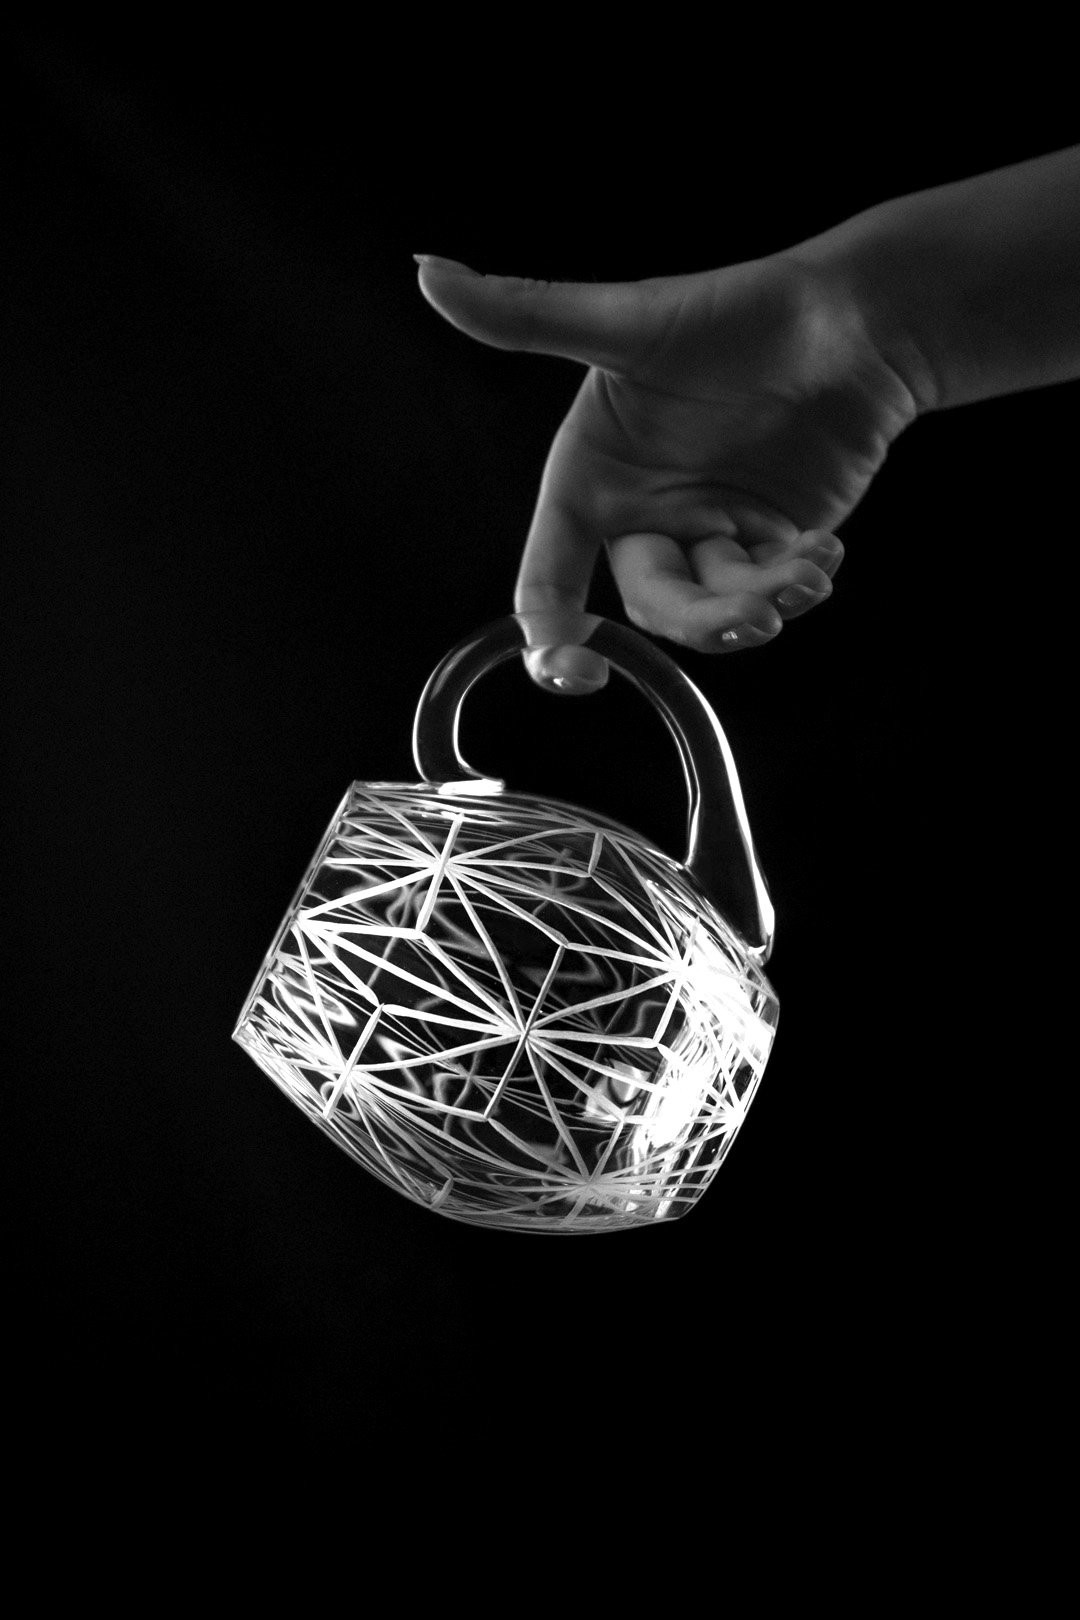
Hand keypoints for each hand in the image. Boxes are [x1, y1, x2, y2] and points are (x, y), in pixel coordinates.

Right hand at [417, 250, 920, 688]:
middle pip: (649, 607)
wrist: (853, 320)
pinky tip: (821, 558)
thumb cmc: (737, 310)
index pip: (551, 575)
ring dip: (755, 606)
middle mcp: (645, 514)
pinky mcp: (770, 542)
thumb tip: (427, 271)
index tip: (577, 674)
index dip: (552, 634)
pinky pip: (767, 595)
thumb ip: (529, 315)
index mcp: (593, 479)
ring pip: (713, 611)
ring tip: (803, 574)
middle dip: (700, 616)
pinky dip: (794, 589)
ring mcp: (709, 532)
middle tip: (754, 609)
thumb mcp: (628, 321)